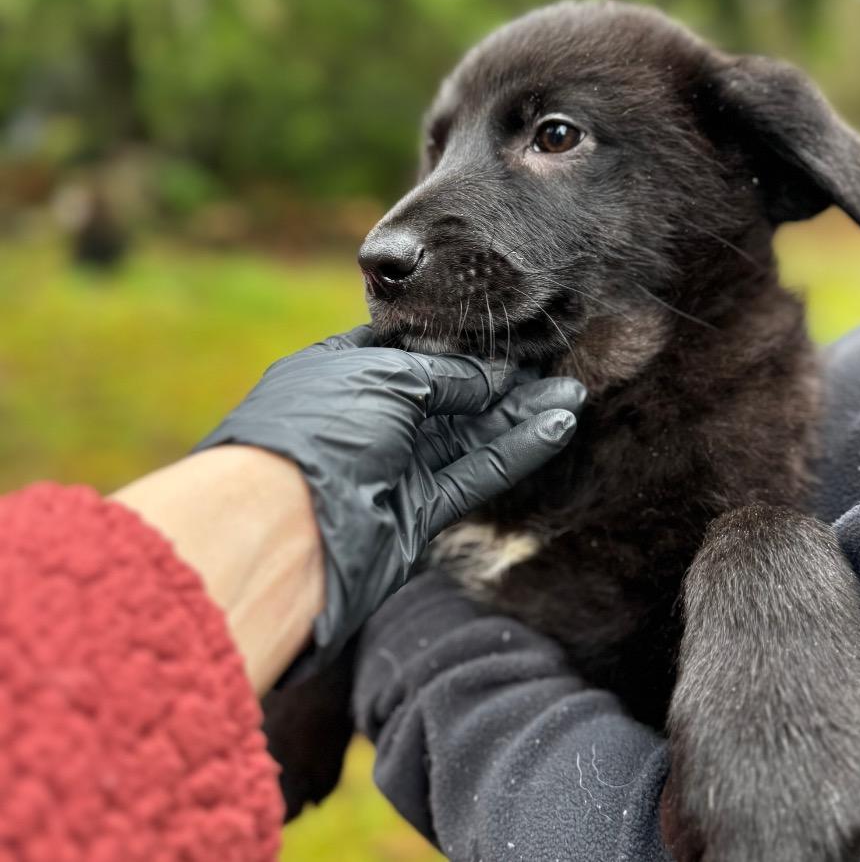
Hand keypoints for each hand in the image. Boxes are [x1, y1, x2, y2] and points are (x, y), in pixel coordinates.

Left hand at [195, 325, 584, 675]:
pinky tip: (555, 428)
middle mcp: (369, 416)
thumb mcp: (381, 376)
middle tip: (558, 368)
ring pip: (470, 434)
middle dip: (504, 381)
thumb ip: (445, 372)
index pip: (410, 348)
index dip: (459, 340)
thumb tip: (493, 377)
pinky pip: (475, 472)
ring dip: (521, 415)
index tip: (508, 332)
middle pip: (450, 394)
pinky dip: (515, 451)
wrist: (283, 530)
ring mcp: (394, 465)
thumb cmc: (318, 431)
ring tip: (573, 396)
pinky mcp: (417, 510)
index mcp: (342, 372)